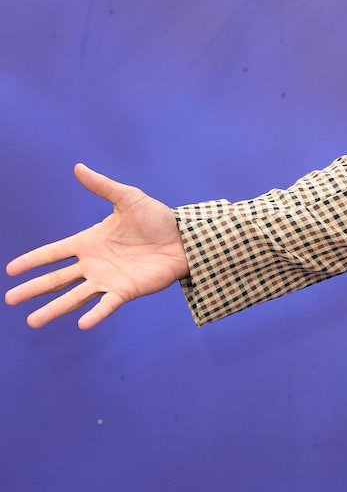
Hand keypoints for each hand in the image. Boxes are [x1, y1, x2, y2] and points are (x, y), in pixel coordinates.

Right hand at [5, 163, 189, 328]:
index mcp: (89, 242)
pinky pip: (106, 304)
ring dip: (54, 308)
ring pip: (74, 296)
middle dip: (33, 289)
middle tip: (10, 299)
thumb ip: (102, 186)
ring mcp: (108, 279)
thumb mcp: (128, 198)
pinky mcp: (126, 291)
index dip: (33, 261)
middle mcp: (93, 264)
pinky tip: (81, 324)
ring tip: (32, 321)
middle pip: (56, 278)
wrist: (184, 238)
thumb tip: (78, 167)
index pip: (54, 253)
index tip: (11, 270)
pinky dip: (95, 314)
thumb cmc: (156, 218)